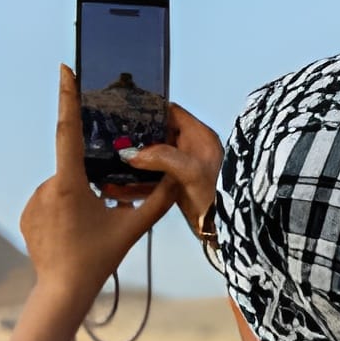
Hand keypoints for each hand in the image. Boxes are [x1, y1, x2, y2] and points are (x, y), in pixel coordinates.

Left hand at [21, 67, 177, 308]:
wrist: (62, 290)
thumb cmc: (98, 259)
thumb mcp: (133, 228)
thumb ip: (157, 200)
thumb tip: (175, 178)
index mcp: (70, 184)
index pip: (69, 130)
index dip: (68, 97)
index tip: (66, 69)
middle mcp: (47, 187)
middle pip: (76, 171)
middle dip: (91, 186)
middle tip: (99, 216)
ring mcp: (33, 201)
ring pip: (64, 188)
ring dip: (79, 200)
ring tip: (86, 232)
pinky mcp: (26, 214)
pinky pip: (51, 202)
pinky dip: (65, 213)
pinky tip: (72, 236)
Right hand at [123, 101, 222, 247]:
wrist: (227, 229)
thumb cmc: (215, 195)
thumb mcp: (190, 172)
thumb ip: (161, 157)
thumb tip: (130, 153)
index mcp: (200, 136)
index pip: (172, 113)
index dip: (150, 111)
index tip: (126, 114)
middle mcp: (192, 148)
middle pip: (160, 134)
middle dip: (138, 137)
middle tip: (112, 140)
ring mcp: (185, 167)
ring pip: (155, 157)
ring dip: (135, 161)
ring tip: (111, 161)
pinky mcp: (178, 185)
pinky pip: (154, 178)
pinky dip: (138, 181)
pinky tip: (119, 186)